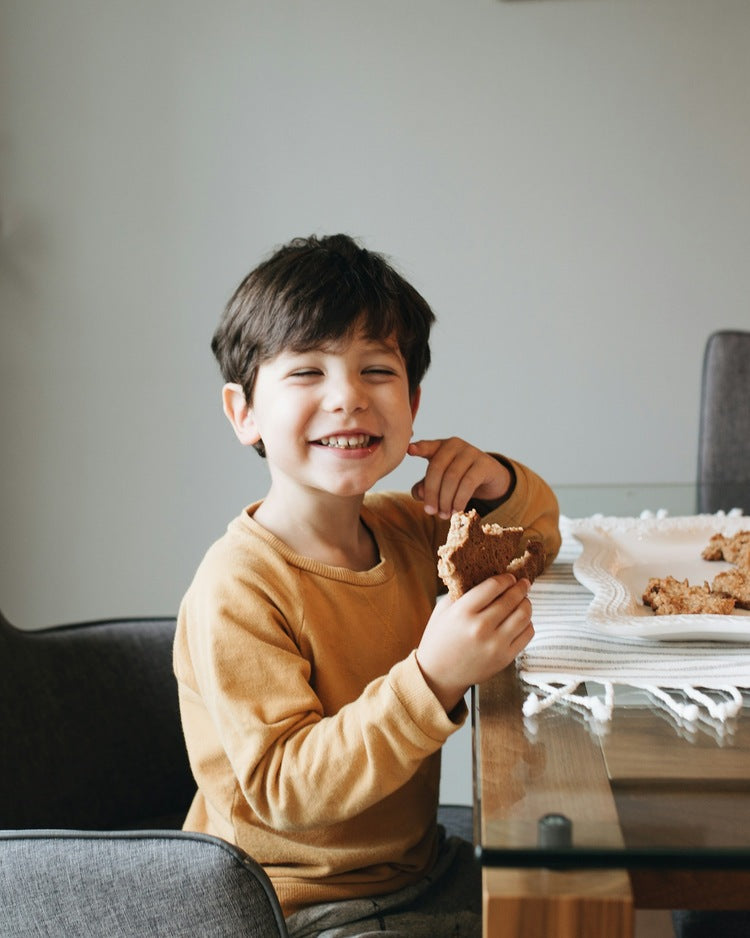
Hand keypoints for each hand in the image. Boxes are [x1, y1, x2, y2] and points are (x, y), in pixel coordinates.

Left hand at [408, 438, 511, 518]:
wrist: (489, 478)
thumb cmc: (458, 479)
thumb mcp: (439, 483)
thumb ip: (424, 488)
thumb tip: (420, 494)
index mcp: (439, 446)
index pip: (427, 446)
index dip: (419, 448)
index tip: (410, 451)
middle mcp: (454, 445)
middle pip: (436, 469)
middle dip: (431, 493)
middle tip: (430, 512)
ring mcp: (470, 451)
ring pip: (452, 477)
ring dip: (446, 500)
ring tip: (444, 515)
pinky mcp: (484, 463)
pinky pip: (468, 482)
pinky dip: (460, 499)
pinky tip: (457, 510)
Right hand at [416, 574, 533, 712]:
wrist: (438, 675)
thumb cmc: (439, 639)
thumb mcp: (443, 610)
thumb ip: (463, 592)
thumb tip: (486, 576)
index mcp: (463, 612)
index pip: (493, 586)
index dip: (505, 578)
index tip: (509, 576)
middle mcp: (481, 627)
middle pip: (511, 599)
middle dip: (521, 587)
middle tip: (523, 583)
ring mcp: (495, 644)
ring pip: (524, 616)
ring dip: (527, 604)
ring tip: (524, 600)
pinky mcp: (505, 658)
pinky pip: (527, 634)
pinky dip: (528, 623)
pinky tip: (521, 620)